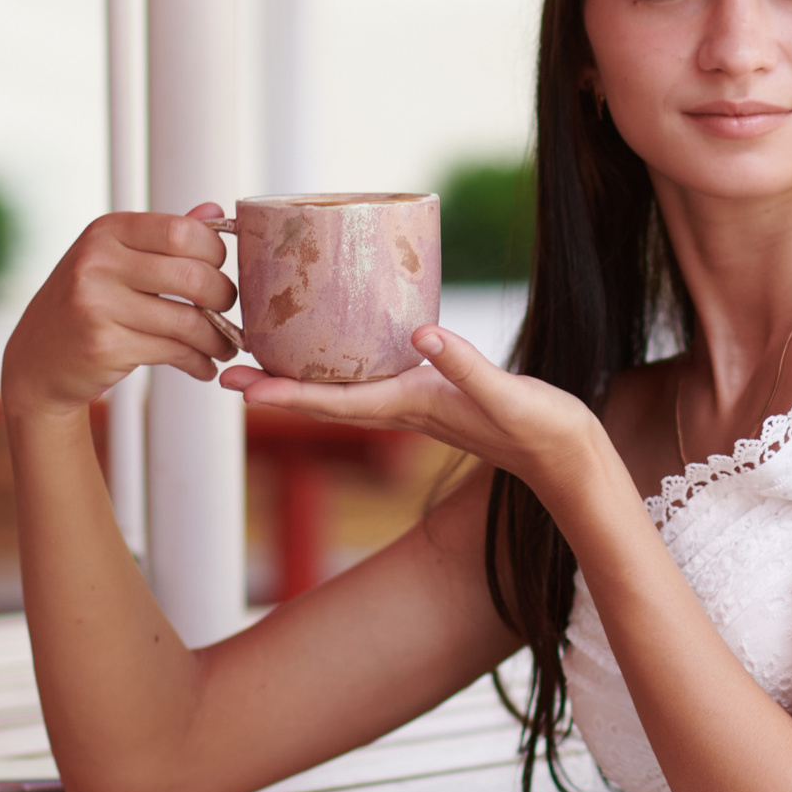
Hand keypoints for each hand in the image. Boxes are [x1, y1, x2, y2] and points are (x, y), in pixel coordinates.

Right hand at [2, 203, 238, 421]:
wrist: (37, 359)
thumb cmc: (86, 303)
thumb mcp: (115, 259)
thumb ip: (165, 238)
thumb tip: (216, 210)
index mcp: (106, 231)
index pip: (181, 231)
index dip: (214, 251)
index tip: (219, 269)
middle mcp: (97, 262)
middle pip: (192, 276)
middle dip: (223, 296)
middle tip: (225, 309)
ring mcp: (97, 305)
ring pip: (188, 321)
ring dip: (218, 338)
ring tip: (225, 345)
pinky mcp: (105, 345)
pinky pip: (173, 352)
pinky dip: (199, 361)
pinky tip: (203, 365)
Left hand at [221, 326, 604, 492]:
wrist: (567, 457)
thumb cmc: (542, 429)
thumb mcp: (508, 396)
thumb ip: (467, 366)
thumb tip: (421, 334)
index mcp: (414, 406)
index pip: (336, 402)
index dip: (286, 394)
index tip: (242, 385)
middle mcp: (404, 407)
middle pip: (324, 400)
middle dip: (274, 389)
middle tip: (224, 371)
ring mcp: (415, 403)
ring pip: (341, 392)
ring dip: (298, 381)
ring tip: (260, 360)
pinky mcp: (431, 394)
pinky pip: (369, 381)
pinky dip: (338, 368)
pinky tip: (332, 347)